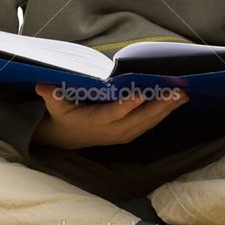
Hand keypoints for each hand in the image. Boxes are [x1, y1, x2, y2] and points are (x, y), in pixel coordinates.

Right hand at [32, 83, 189, 149]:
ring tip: (183, 95)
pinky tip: (177, 102)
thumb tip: (41, 86)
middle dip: (160, 105)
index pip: (114, 113)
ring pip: (149, 122)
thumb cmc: (64, 116)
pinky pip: (150, 123)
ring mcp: (124, 133)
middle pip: (140, 118)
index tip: (139, 94)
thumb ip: (52, 96)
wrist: (69, 138)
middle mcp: (113, 130)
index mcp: (96, 121)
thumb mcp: (55, 106)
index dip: (126, 105)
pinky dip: (165, 113)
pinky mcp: (131, 133)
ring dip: (167, 109)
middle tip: (177, 91)